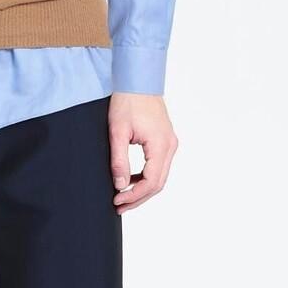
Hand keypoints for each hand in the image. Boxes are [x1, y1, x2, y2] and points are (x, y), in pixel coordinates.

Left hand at [108, 93, 177, 212]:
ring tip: (123, 197)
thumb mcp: (117, 132)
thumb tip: (120, 185)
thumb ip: (119, 160)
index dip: (134, 196)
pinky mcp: (165, 141)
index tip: (117, 201)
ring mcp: (170, 143)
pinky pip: (159, 166)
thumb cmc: (128, 102)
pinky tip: (131, 180)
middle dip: (138, 198)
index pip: (151, 182)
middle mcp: (170, 146)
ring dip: (143, 189)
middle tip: (119, 206)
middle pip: (158, 184)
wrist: (138, 81)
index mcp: (160, 145)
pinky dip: (146, 177)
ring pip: (160, 176)